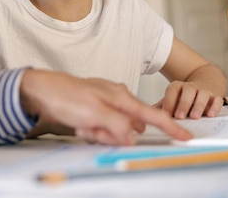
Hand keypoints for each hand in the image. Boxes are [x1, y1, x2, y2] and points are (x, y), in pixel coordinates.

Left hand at [19, 69, 191, 144]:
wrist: (40, 90)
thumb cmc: (66, 96)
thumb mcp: (95, 114)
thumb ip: (118, 125)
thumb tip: (134, 136)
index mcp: (121, 96)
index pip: (152, 115)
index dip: (171, 127)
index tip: (187, 136)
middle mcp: (116, 98)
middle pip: (129, 127)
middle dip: (113, 135)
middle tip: (92, 129)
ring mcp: (104, 104)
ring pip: (112, 130)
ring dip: (98, 133)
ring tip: (82, 124)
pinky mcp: (92, 110)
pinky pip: (99, 129)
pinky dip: (90, 131)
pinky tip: (78, 124)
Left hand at [154, 81, 224, 118]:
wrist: (206, 81)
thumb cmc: (185, 95)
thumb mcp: (173, 98)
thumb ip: (162, 106)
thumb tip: (145, 115)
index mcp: (178, 86)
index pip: (172, 90)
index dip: (169, 101)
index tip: (166, 114)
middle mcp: (191, 87)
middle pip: (188, 91)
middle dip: (183, 104)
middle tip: (179, 116)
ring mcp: (204, 90)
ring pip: (202, 95)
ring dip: (198, 106)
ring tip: (194, 116)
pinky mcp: (216, 96)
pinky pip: (216, 99)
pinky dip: (214, 106)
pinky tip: (211, 115)